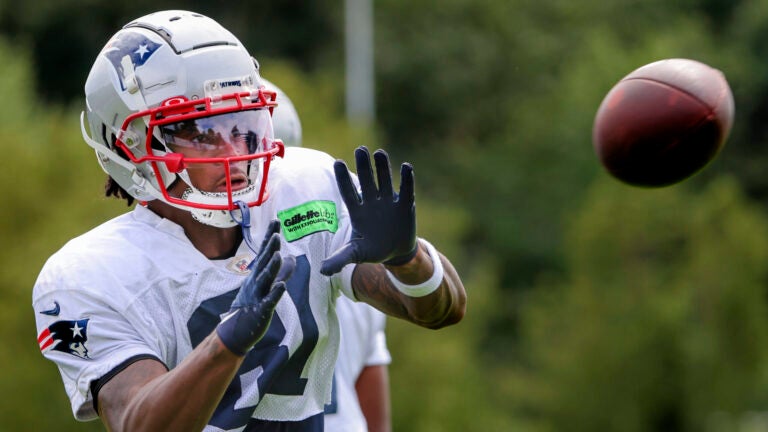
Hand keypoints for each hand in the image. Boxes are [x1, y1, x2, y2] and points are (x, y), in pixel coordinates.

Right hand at [216, 220, 295, 354]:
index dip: (270, 237)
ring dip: (272, 267)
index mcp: (258, 274)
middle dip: (270, 248)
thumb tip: (291, 257)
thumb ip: (281, 272)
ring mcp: (257, 295)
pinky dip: (275, 293)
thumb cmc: (252, 305)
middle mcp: (256, 282)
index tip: (276, 221)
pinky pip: (269, 301)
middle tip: (276, 233)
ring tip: (279, 255)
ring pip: (265, 279)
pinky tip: (282, 286)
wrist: (236, 331)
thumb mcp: (267, 285)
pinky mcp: (261, 310)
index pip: (265, 252)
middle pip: (264, 262)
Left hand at [320, 146, 416, 275]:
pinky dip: (407, 179)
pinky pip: (406, 189)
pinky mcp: (405, 205)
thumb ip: (340, 259)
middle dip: (364, 166)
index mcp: (357, 210)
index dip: (343, 179)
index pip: (348, 191)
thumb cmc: (371, 250)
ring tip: (379, 153)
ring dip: (383, 167)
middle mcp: (372, 201)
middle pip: (367, 180)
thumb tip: (323, 271)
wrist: (394, 252)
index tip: (336, 162)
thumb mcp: (355, 254)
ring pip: (385, 180)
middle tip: (360, 150)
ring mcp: (388, 201)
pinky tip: (406, 167)